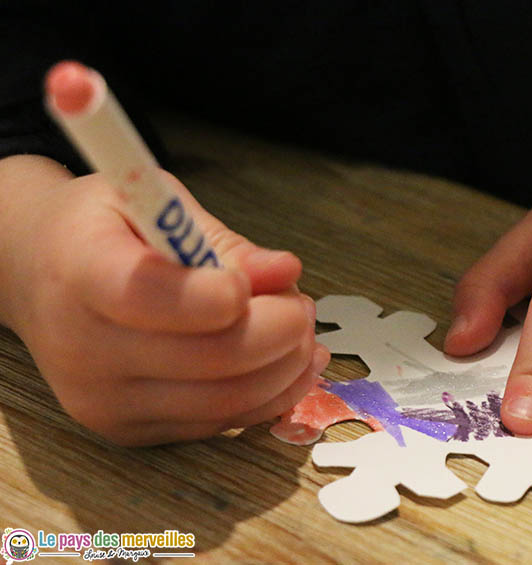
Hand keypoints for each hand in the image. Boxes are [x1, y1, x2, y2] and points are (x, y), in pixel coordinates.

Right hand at [0, 155, 328, 445]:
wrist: (41, 278)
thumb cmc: (102, 230)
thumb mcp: (152, 202)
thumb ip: (221, 240)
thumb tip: (286, 272)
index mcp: (81, 269)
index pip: (148, 294)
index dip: (215, 295)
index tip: (256, 281)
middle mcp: (83, 346)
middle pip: (209, 359)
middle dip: (281, 331)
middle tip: (303, 306)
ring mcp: (105, 400)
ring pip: (226, 402)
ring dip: (286, 368)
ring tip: (303, 331)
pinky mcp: (130, 431)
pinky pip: (219, 423)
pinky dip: (269, 396)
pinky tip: (288, 363)